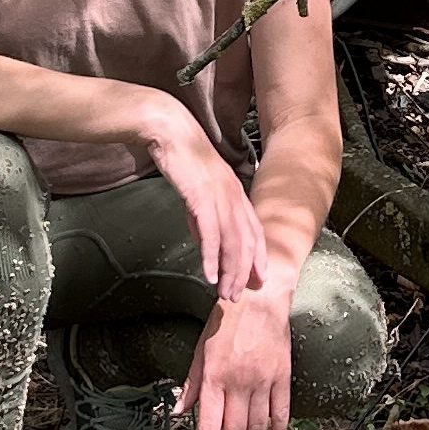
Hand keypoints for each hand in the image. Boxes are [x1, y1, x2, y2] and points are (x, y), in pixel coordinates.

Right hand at [144, 102, 266, 301]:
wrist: (170, 132)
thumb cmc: (182, 159)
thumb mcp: (198, 191)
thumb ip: (203, 216)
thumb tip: (204, 240)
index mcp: (237, 193)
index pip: (255, 231)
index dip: (258, 258)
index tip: (258, 281)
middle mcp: (234, 196)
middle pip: (247, 242)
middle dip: (244, 273)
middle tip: (238, 297)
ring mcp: (220, 196)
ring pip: (232, 242)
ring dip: (229, 271)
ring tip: (225, 294)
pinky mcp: (202, 196)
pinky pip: (210, 233)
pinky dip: (211, 256)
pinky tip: (208, 275)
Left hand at [178, 285, 294, 429]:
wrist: (259, 298)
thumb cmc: (225, 322)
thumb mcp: (200, 350)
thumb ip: (191, 384)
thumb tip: (178, 412)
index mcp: (214, 378)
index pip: (208, 426)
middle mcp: (238, 384)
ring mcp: (262, 381)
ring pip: (258, 428)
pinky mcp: (282, 377)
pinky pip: (281, 411)